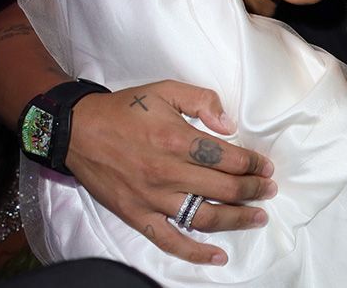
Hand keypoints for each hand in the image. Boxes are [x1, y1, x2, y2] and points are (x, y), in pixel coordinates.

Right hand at [66, 80, 275, 264]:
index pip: (229, 158)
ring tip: (258, 217)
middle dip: (254, 190)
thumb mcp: (166, 90)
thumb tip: (229, 125)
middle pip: (224, 188)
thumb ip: (202, 101)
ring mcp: (153, 198)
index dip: (254, 164)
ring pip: (204, 217)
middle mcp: (168, 172)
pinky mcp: (137, 216)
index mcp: (177, 139)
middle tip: (269, 190)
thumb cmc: (125, 109)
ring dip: (237, 219)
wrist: (77, 131)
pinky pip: (169, 240)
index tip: (266, 167)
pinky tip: (218, 256)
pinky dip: (195, 252)